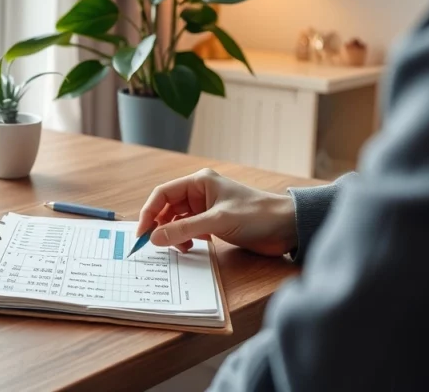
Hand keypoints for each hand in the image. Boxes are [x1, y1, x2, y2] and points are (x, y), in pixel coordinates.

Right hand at [136, 168, 297, 256]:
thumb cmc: (257, 215)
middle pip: (167, 208)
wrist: (286, 227)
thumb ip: (184, 230)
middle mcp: (199, 192)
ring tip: (182, 248)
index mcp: (199, 182)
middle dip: (161, 226)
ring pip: (177, 221)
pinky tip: (194, 246)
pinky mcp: (213, 222)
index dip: (149, 212)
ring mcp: (206, 208)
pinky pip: (189, 230)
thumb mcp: (217, 222)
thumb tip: (155, 238)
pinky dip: (186, 239)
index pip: (163, 194)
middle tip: (157, 245)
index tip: (142, 233)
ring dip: (175, 235)